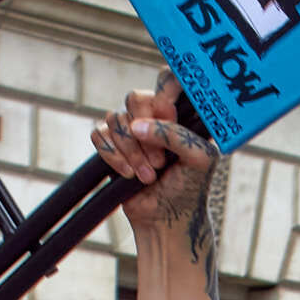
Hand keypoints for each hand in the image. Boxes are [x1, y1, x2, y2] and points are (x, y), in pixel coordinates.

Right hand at [92, 75, 216, 239]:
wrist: (167, 220)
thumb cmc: (190, 188)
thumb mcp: (200, 158)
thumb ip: (176, 134)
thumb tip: (138, 126)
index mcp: (179, 113)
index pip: (167, 80)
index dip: (163, 93)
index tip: (168, 113)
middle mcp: (155, 117)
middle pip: (136, 97)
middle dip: (145, 132)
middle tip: (160, 161)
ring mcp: (132, 130)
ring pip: (116, 118)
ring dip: (131, 151)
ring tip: (149, 176)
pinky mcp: (112, 146)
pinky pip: (99, 134)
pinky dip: (112, 156)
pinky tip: (128, 174)